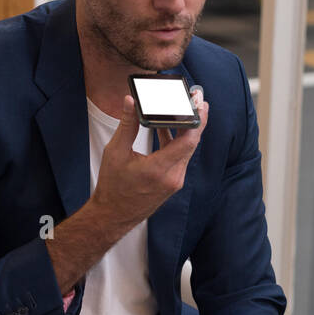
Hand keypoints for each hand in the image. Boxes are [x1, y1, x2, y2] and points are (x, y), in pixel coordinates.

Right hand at [91, 87, 207, 235]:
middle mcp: (172, 177)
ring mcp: (174, 181)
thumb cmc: (113, 188)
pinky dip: (176, 141)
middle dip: (195, 119)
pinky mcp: (173, 182)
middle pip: (191, 143)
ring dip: (186, 129)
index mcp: (159, 170)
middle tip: (196, 99)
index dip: (197, 120)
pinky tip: (167, 127)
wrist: (114, 215)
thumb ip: (127, 125)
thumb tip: (131, 101)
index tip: (200, 103)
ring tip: (185, 108)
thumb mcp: (116, 152)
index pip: (188, 141)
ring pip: (187, 150)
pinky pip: (180, 157)